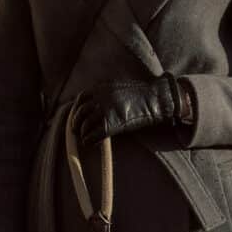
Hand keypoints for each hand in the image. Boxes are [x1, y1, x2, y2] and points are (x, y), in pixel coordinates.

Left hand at [68, 75, 191, 148]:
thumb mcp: (120, 88)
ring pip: (86, 125)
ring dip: (83, 133)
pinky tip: (91, 143)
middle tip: (76, 130)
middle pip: (80, 112)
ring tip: (84, 138)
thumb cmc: (143, 94)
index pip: (81, 98)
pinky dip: (89, 141)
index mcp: (101, 88)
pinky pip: (94, 135)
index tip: (78, 115)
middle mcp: (100, 98)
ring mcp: (104, 111)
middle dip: (76, 122)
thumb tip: (98, 104)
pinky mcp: (111, 124)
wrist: (156, 99)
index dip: (77, 108)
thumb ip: (107, 94)